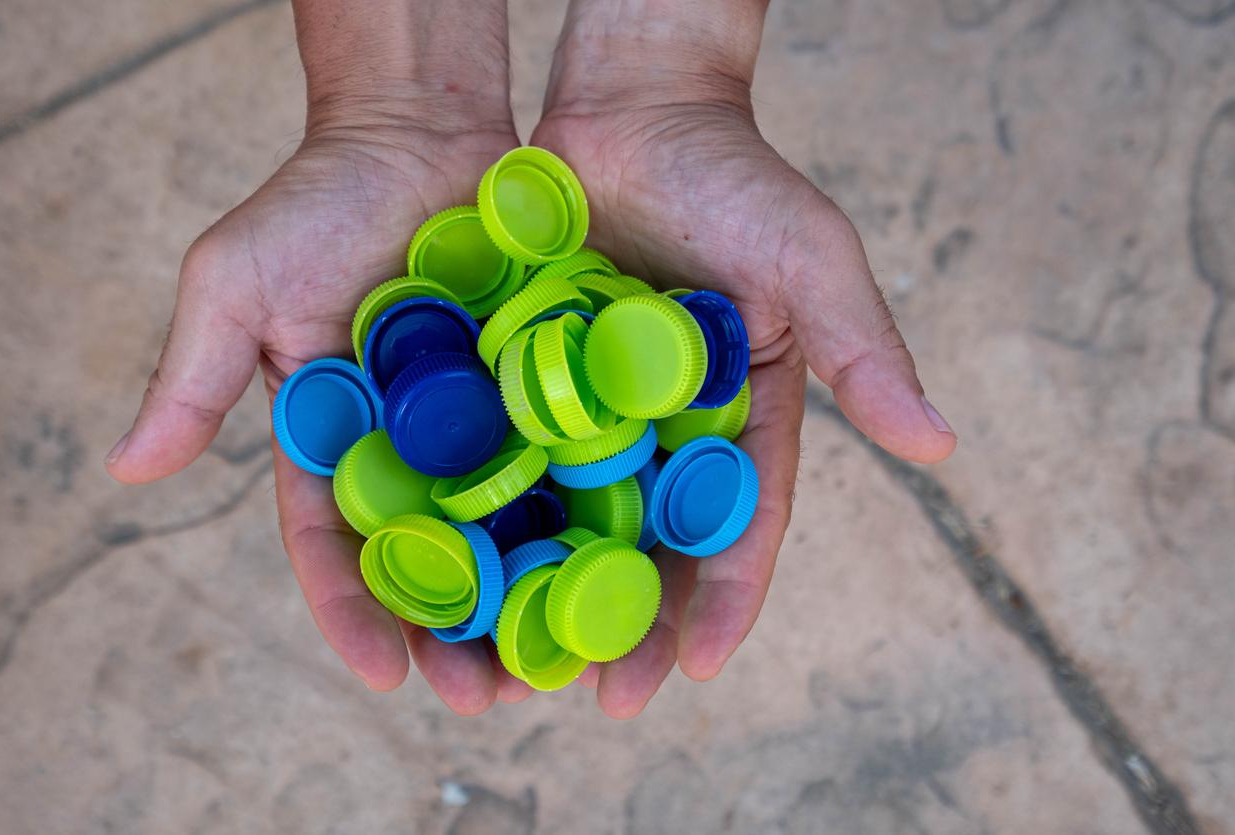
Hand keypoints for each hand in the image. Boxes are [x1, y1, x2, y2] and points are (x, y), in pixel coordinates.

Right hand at [106, 0, 535, 713]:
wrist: (421, 128)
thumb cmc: (318, 199)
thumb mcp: (237, 282)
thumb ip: (194, 376)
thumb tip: (125, 468)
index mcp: (335, 443)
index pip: (337, 544)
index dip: (355, 610)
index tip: (382, 673)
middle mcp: (413, 448)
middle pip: (434, 558)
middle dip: (456, 632)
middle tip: (489, 697)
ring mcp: (486, 421)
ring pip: (510, 525)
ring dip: (531, 596)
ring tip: (560, 662)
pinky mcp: (547, 384)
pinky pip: (572, 455)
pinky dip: (589, 509)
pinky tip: (618, 562)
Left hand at [528, 0, 956, 716]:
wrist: (633, 101)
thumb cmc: (736, 174)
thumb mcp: (811, 259)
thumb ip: (863, 350)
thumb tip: (940, 448)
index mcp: (739, 416)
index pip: (738, 524)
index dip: (721, 598)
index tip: (694, 666)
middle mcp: (663, 425)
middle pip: (645, 542)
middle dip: (624, 621)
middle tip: (592, 701)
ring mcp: (589, 403)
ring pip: (568, 512)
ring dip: (543, 587)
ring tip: (509, 661)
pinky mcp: (523, 371)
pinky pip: (502, 448)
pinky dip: (482, 504)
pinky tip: (451, 560)